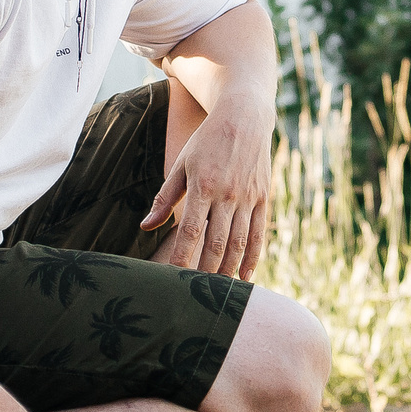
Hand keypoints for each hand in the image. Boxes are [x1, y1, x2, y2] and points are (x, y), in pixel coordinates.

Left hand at [142, 93, 272, 278]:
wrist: (245, 116)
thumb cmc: (207, 141)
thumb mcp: (182, 164)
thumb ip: (165, 198)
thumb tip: (146, 227)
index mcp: (203, 186)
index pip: (190, 232)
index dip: (182, 258)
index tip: (172, 278)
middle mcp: (228, 195)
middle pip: (217, 244)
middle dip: (206, 272)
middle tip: (196, 294)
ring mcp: (249, 198)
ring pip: (239, 243)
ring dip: (228, 270)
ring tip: (218, 292)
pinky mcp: (264, 198)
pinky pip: (259, 234)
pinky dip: (252, 258)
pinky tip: (244, 276)